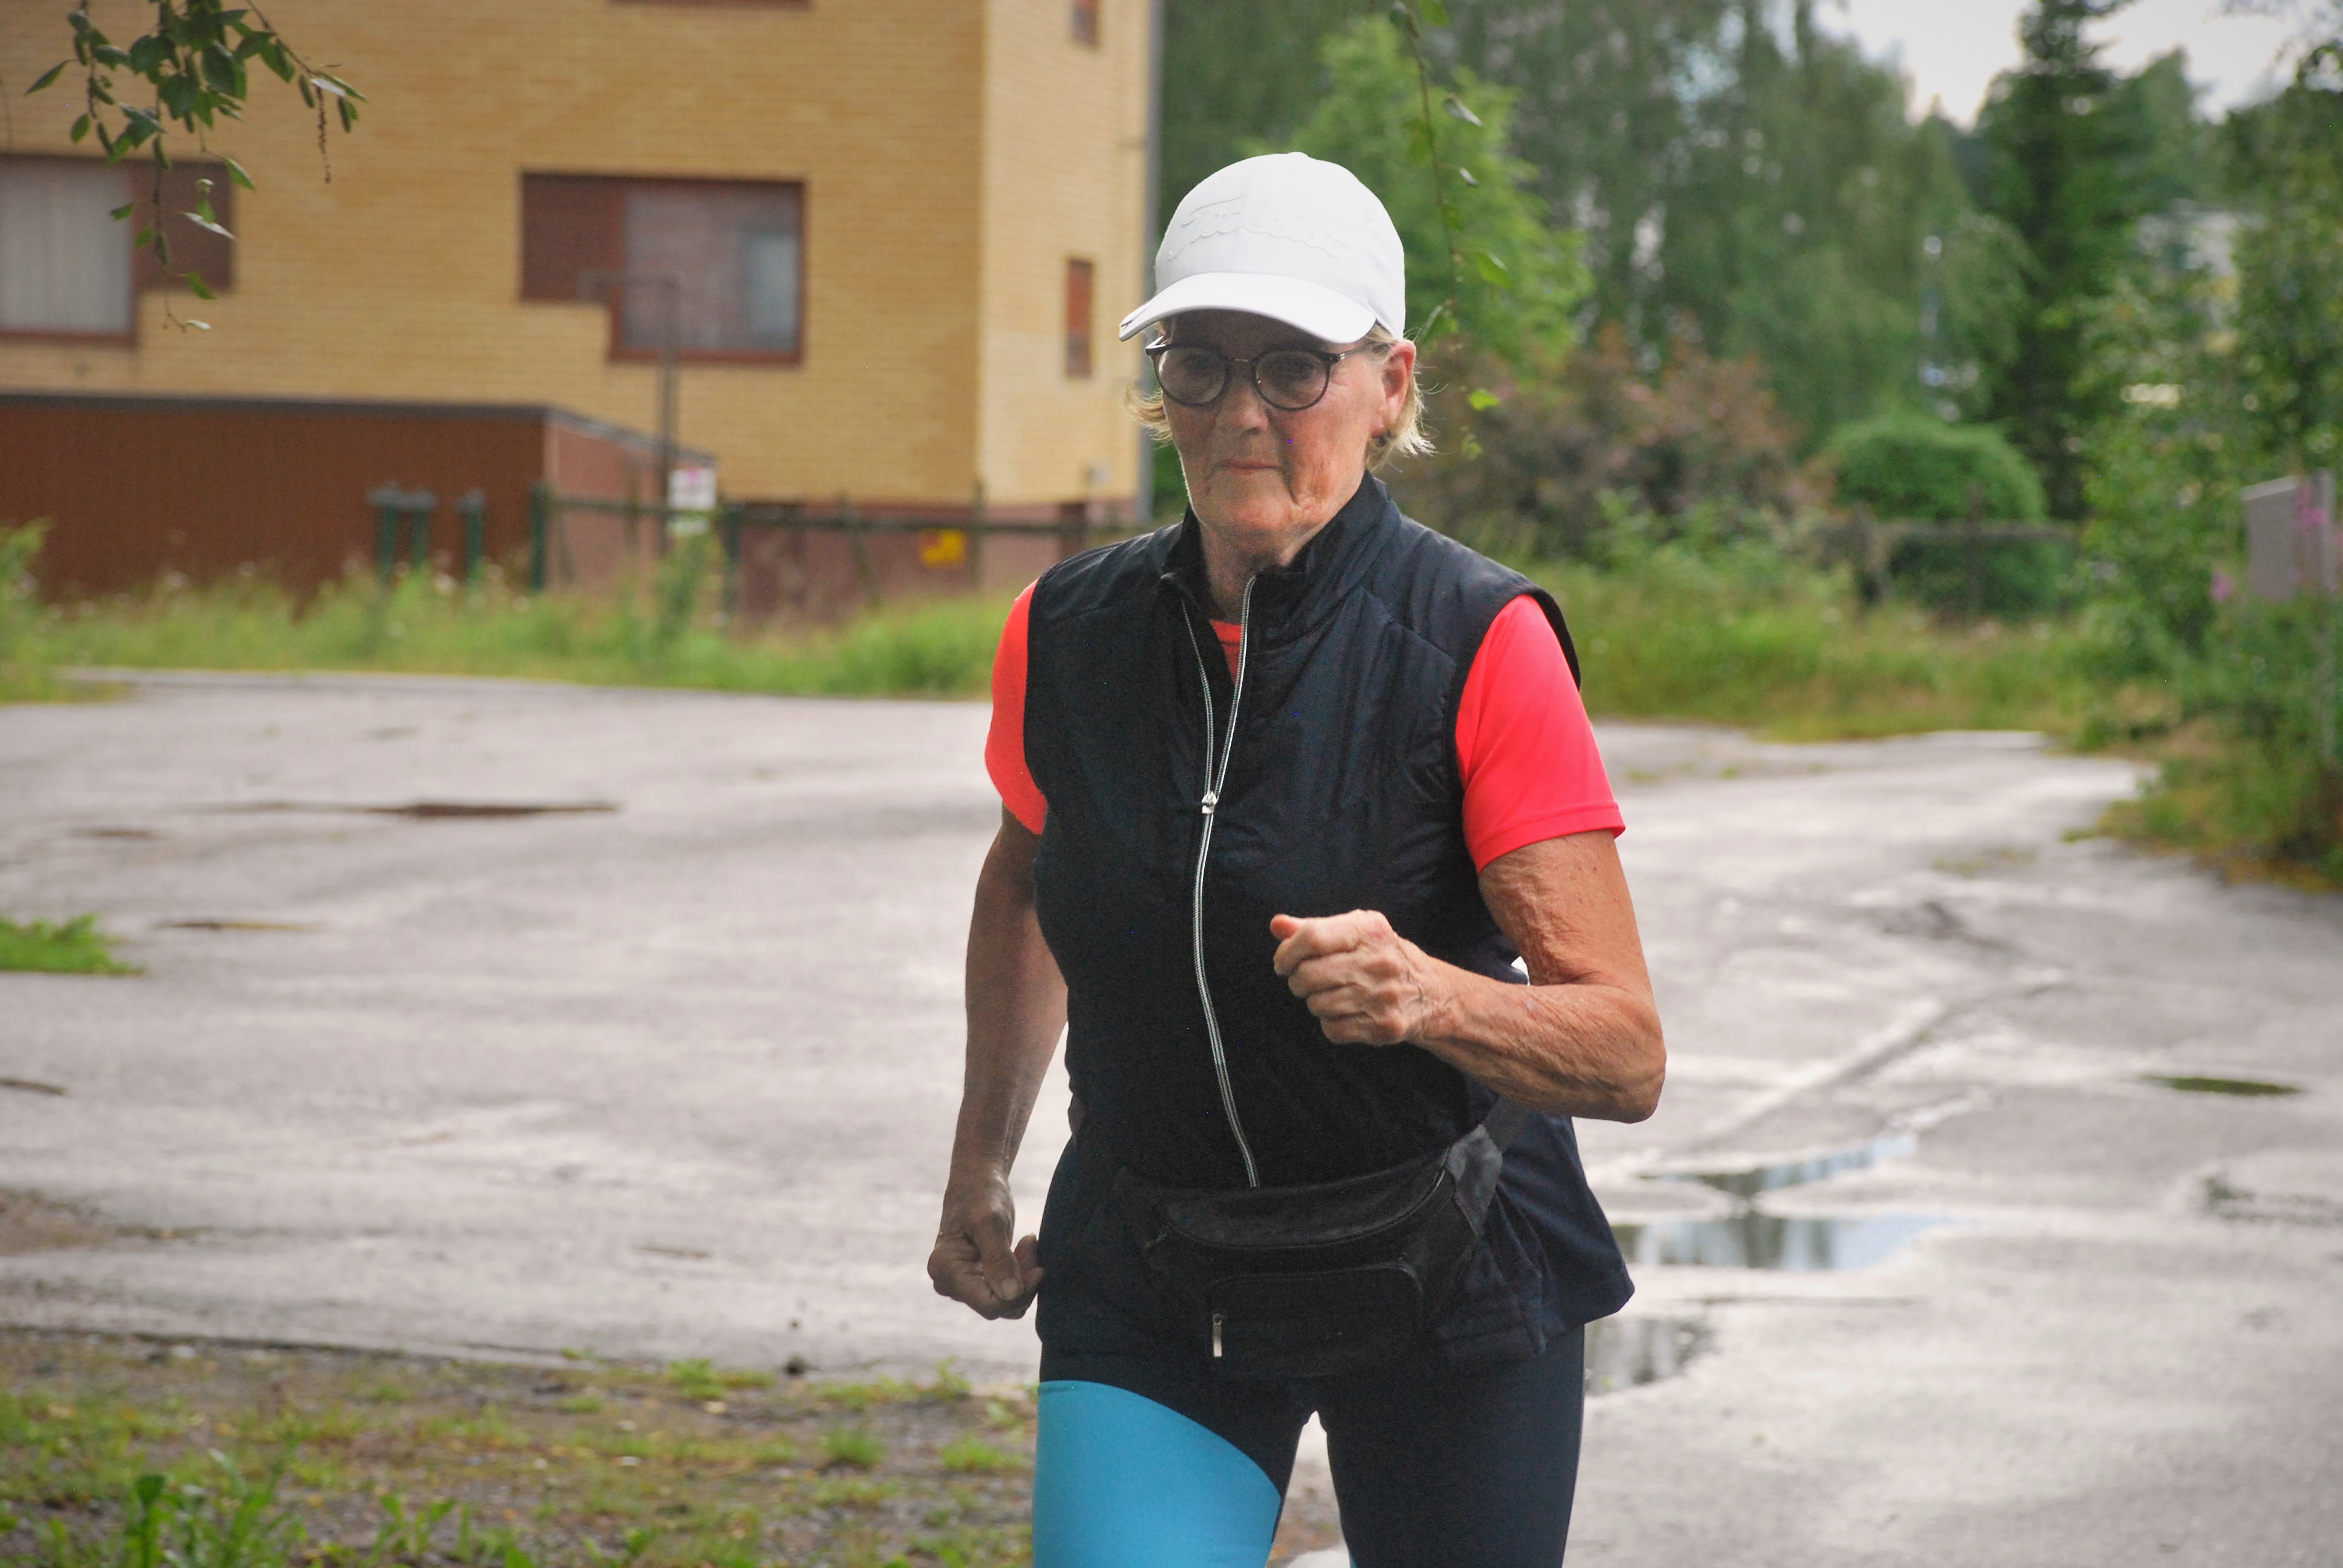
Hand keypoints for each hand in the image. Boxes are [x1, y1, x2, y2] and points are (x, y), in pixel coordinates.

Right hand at [927, 1172, 1042, 1319]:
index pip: (989, 1305)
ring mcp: (963, 1283)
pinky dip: (1021, 1275)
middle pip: (999, 1305)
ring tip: (1026, 1242)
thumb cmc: (981, 1194)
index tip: (1040, 1268)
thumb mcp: (991, 1222)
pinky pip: (1006, 1293)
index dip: (1020, 1293)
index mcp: (945, 1270)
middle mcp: (949, 1283)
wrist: (977, 1180)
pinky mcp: (977, 1280)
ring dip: (1024, 1277)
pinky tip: (1022, 1248)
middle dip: (1022, 1280)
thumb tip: (1010, 1295)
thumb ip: (998, 1259)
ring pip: (1006, 1301)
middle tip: (1029, 1242)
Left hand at [1270, 909, 1449, 1046]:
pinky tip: (1345, 1012)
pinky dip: (1331, 1023)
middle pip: (1308, 974)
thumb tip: (1277, 925)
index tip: (1283, 963)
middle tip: (1306, 981)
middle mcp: (1379, 962)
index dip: (1287, 952)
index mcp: (1369, 930)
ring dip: (1315, 1002)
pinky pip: (1332, 1029)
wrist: (1430, 992)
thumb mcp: (1354, 932)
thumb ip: (1314, 928)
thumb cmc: (1379, 956)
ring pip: (1317, 1004)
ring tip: (1332, 994)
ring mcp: (1384, 996)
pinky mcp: (1385, 1026)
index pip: (1312, 937)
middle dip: (1297, 980)